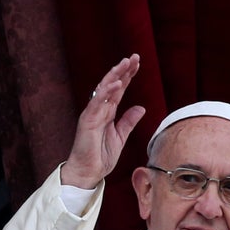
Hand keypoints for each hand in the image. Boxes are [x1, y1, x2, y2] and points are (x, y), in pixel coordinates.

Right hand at [62, 53, 145, 188]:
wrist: (89, 172)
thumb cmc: (101, 156)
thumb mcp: (120, 136)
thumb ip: (129, 121)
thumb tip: (141, 108)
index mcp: (108, 112)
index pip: (119, 90)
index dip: (128, 76)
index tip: (137, 64)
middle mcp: (99, 109)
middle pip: (112, 85)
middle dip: (122, 70)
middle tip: (134, 57)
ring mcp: (93, 114)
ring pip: (103, 89)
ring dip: (115, 75)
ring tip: (126, 63)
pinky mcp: (88, 121)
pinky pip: (97, 103)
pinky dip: (107, 92)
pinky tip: (117, 83)